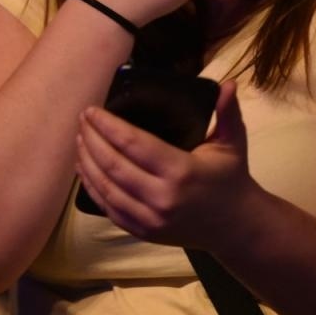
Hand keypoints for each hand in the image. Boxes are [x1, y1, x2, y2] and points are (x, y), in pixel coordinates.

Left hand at [74, 80, 254, 250]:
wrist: (235, 226)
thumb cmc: (231, 178)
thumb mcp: (233, 143)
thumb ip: (228, 112)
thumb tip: (228, 82)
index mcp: (181, 171)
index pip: (133, 144)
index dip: (108, 126)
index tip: (92, 110)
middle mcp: (162, 198)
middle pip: (113, 164)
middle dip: (92, 139)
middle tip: (82, 119)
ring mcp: (150, 219)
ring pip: (106, 188)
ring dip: (87, 161)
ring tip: (79, 138)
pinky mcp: (143, 232)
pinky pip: (109, 208)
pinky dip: (92, 187)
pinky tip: (84, 168)